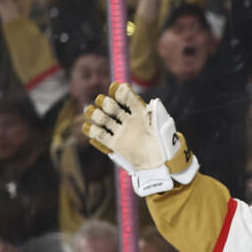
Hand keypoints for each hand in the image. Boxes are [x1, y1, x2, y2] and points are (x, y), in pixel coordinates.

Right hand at [84, 83, 198, 195]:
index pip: (129, 100)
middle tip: (106, 104)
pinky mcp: (115, 144)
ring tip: (92, 112)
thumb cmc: (163, 144)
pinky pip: (102, 136)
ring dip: (97, 114)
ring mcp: (121, 132)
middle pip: (113, 108)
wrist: (159, 163)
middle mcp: (129, 121)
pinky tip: (88, 126)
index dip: (122, 93)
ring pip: (105, 119)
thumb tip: (153, 101)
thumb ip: (157, 114)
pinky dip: (94, 131)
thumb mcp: (162, 127)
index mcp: (141, 114)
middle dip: (107, 103)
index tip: (115, 87)